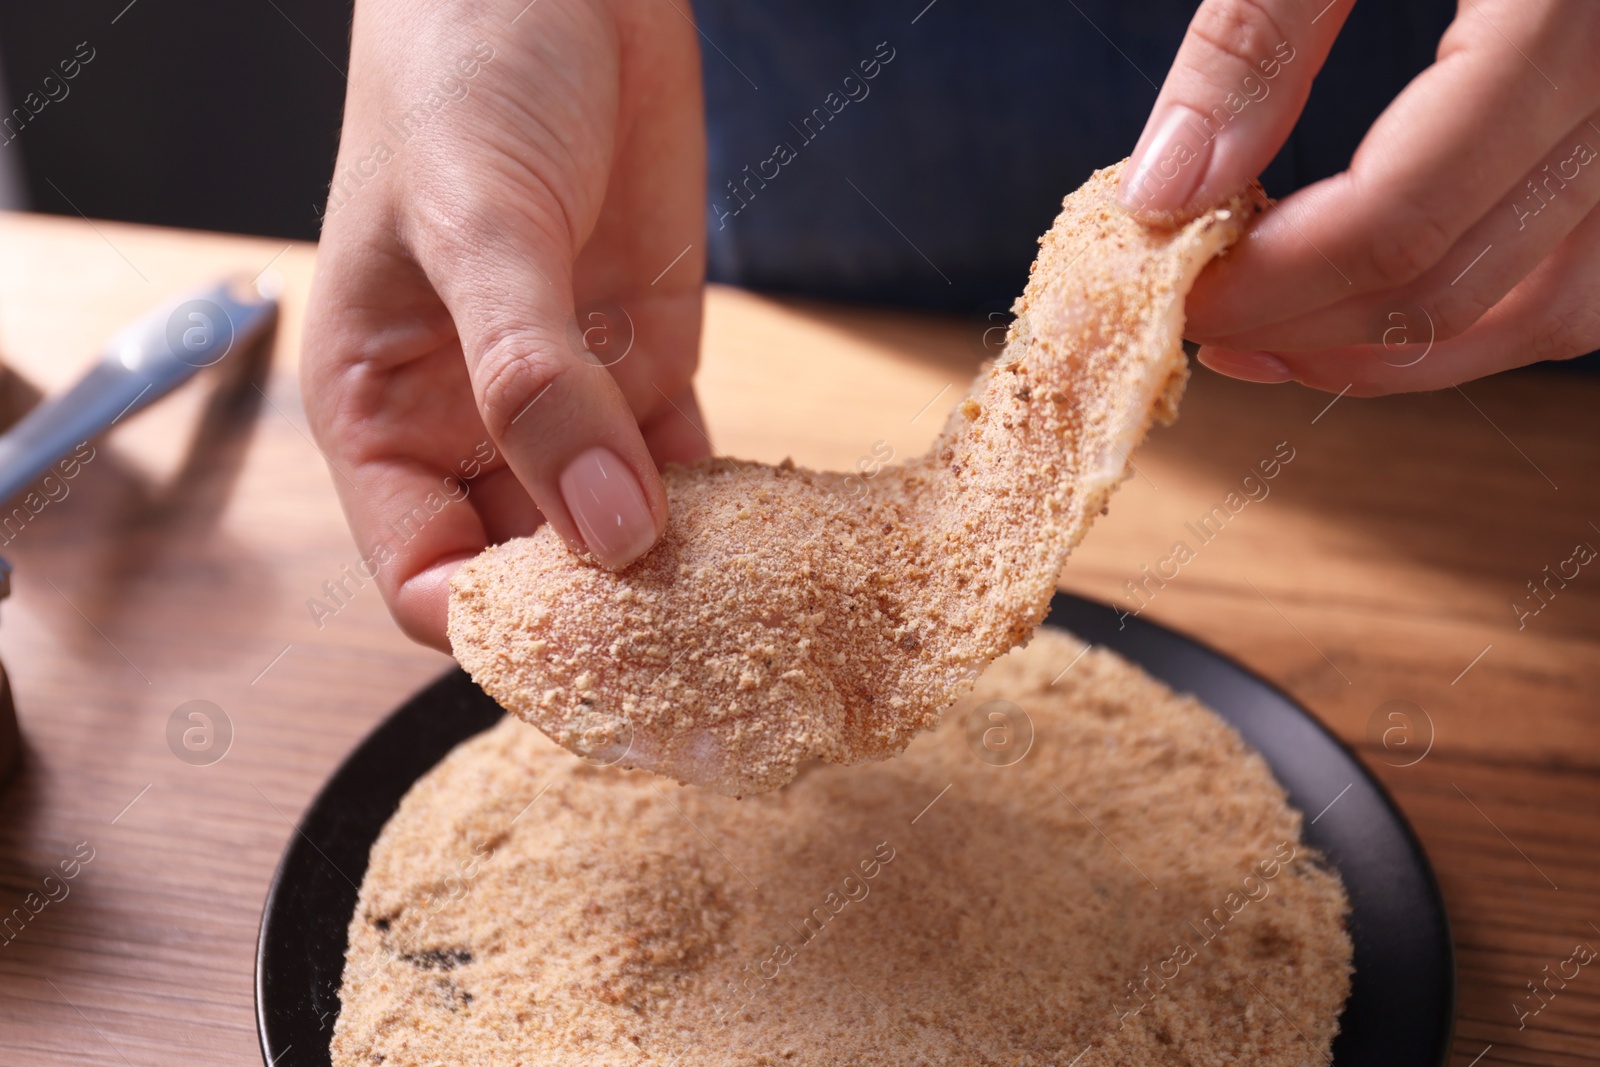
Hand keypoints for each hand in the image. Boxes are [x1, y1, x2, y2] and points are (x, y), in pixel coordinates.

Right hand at [302, 0, 708, 650]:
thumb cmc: (463, 72)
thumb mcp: (481, 224)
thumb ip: (533, 379)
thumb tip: (606, 529)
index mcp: (382, 410)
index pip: (426, 574)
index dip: (499, 626)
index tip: (591, 650)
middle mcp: (471, 424)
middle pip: (531, 572)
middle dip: (602, 619)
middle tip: (697, 658)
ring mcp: (567, 399)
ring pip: (614, 533)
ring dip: (673, 575)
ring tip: (748, 614)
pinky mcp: (646, 362)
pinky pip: (683, 468)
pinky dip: (723, 510)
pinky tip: (769, 541)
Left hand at [1118, 0, 1599, 394]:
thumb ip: (1255, 34)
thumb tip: (1165, 190)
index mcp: (1563, 5)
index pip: (1400, 217)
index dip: (1271, 285)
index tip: (1181, 293)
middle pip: (1463, 282)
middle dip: (1312, 329)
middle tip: (1212, 322)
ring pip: (1552, 310)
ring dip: (1404, 349)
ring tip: (1287, 339)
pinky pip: (1595, 271)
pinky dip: (1491, 309)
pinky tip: (1392, 298)